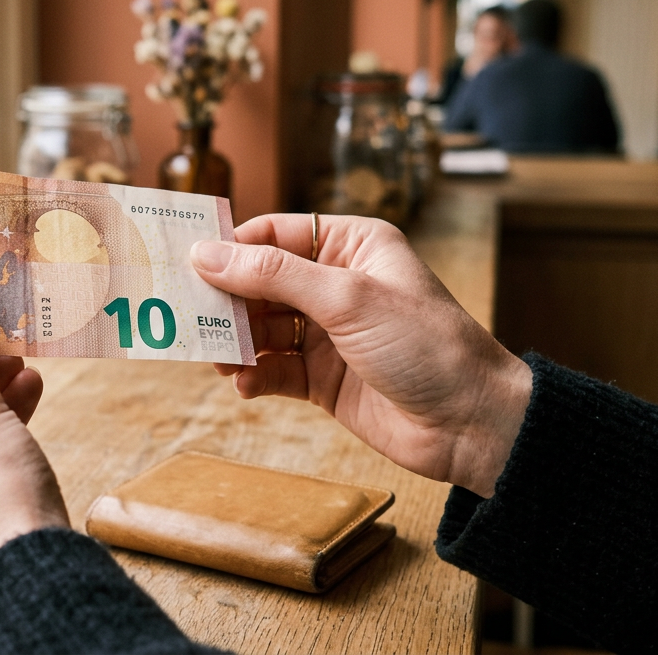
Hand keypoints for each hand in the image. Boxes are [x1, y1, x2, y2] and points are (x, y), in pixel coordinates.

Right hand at [191, 215, 531, 497]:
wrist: (471, 424)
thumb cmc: (428, 346)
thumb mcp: (347, 299)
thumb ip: (273, 276)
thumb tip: (206, 254)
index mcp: (352, 245)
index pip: (274, 234)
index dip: (231, 247)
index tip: (187, 263)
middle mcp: (336, 284)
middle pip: (260, 282)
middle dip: (225, 301)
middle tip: (186, 315)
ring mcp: (329, 333)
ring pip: (261, 328)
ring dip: (235, 343)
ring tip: (216, 358)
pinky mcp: (323, 379)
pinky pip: (273, 370)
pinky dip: (254, 376)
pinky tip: (245, 383)